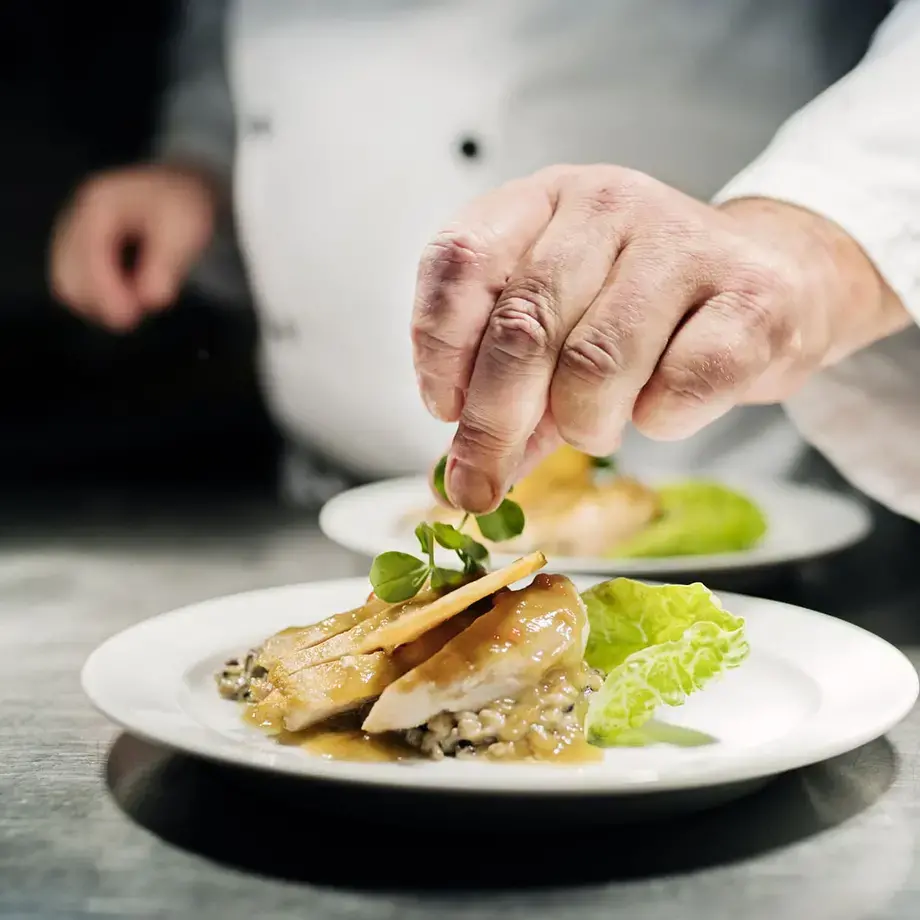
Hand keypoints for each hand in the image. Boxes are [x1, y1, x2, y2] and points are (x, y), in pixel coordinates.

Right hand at [49, 164, 218, 331]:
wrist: (179, 191)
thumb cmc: (183, 206)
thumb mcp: (184, 230)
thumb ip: (166, 265)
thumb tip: (151, 301)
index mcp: (99, 203)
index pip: (88, 253)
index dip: (106, 290)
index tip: (131, 317)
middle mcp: (75, 216)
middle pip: (67, 273)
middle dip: (100, 301)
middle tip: (136, 316)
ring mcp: (71, 233)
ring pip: (68, 283)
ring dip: (98, 303)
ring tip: (135, 307)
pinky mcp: (76, 250)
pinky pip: (76, 284)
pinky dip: (97, 299)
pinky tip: (126, 300)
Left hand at [412, 165, 908, 511]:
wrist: (774, 281)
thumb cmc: (646, 309)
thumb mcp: (560, 325)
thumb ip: (508, 389)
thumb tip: (462, 473)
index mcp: (543, 201)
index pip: (460, 261)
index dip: (437, 348)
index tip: (443, 410)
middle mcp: (608, 205)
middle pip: (522, 327)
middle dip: (491, 426)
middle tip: (480, 483)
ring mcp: (683, 242)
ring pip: (594, 367)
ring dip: (585, 425)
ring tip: (598, 422)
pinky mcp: (753, 296)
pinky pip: (676, 391)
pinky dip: (657, 423)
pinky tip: (663, 405)